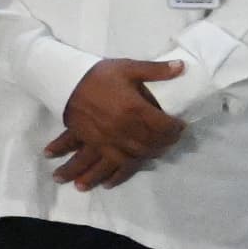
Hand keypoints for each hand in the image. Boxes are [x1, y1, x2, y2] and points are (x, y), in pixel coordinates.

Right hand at [53, 57, 187, 187]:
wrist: (65, 82)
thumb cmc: (98, 75)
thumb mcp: (128, 67)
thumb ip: (156, 70)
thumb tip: (182, 67)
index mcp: (134, 109)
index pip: (164, 125)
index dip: (176, 127)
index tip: (180, 125)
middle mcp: (124, 128)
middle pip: (153, 143)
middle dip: (166, 142)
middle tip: (171, 139)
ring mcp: (109, 139)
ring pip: (136, 156)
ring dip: (148, 156)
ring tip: (155, 153)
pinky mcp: (96, 144)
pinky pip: (111, 163)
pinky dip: (117, 173)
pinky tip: (115, 181)